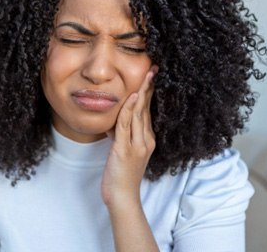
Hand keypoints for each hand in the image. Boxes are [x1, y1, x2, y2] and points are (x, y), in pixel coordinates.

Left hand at [101, 67, 156, 208]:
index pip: (147, 111)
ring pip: (139, 114)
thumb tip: (114, 122)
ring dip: (142, 93)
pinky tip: (131, 97)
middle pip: (146, 109)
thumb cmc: (121, 174)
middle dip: (149, 87)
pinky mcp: (126, 150)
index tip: (150, 77)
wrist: (121, 197)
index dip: (149, 93)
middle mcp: (146, 140)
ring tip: (146, 76)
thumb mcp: (121, 150)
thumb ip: (121, 135)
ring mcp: (137, 145)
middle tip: (153, 69)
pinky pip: (127, 126)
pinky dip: (129, 110)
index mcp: (146, 139)